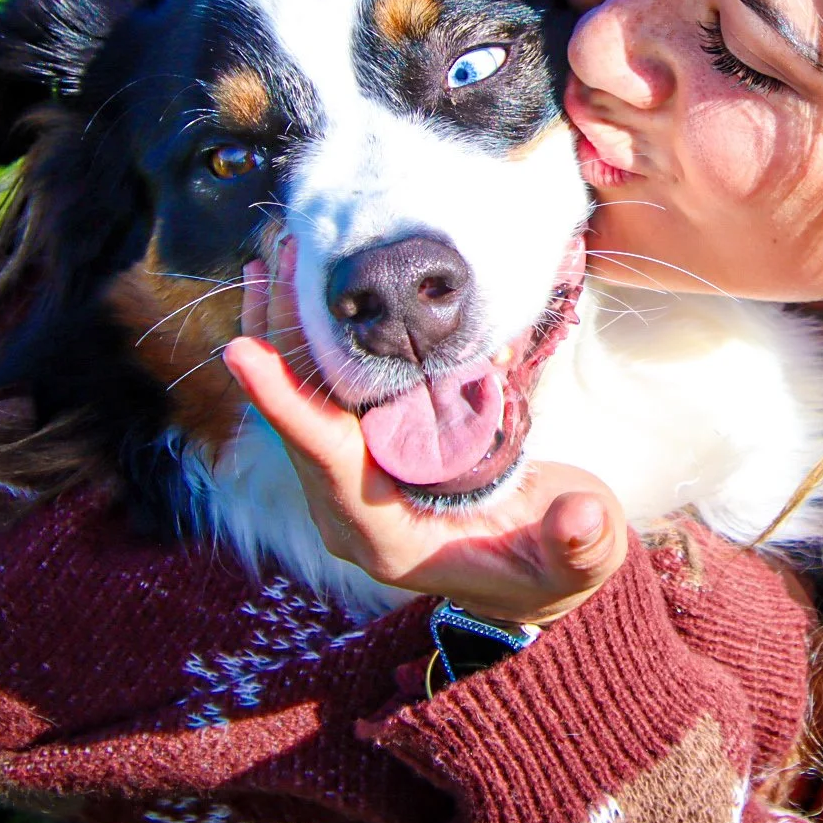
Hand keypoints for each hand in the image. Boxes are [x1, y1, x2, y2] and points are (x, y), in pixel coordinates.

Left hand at [220, 241, 628, 627]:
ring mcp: (355, 475)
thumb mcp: (580, 559)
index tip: (241, 351)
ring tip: (279, 251)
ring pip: (305, 396)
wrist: (544, 571)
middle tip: (277, 256)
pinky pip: (325, 389)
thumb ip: (580, 544)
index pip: (328, 464)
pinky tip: (307, 281)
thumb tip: (582, 520)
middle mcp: (353, 506)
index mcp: (389, 539)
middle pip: (300, 415)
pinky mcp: (369, 448)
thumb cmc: (556, 567)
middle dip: (281, 338)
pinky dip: (315, 336)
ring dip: (289, 326)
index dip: (287, 407)